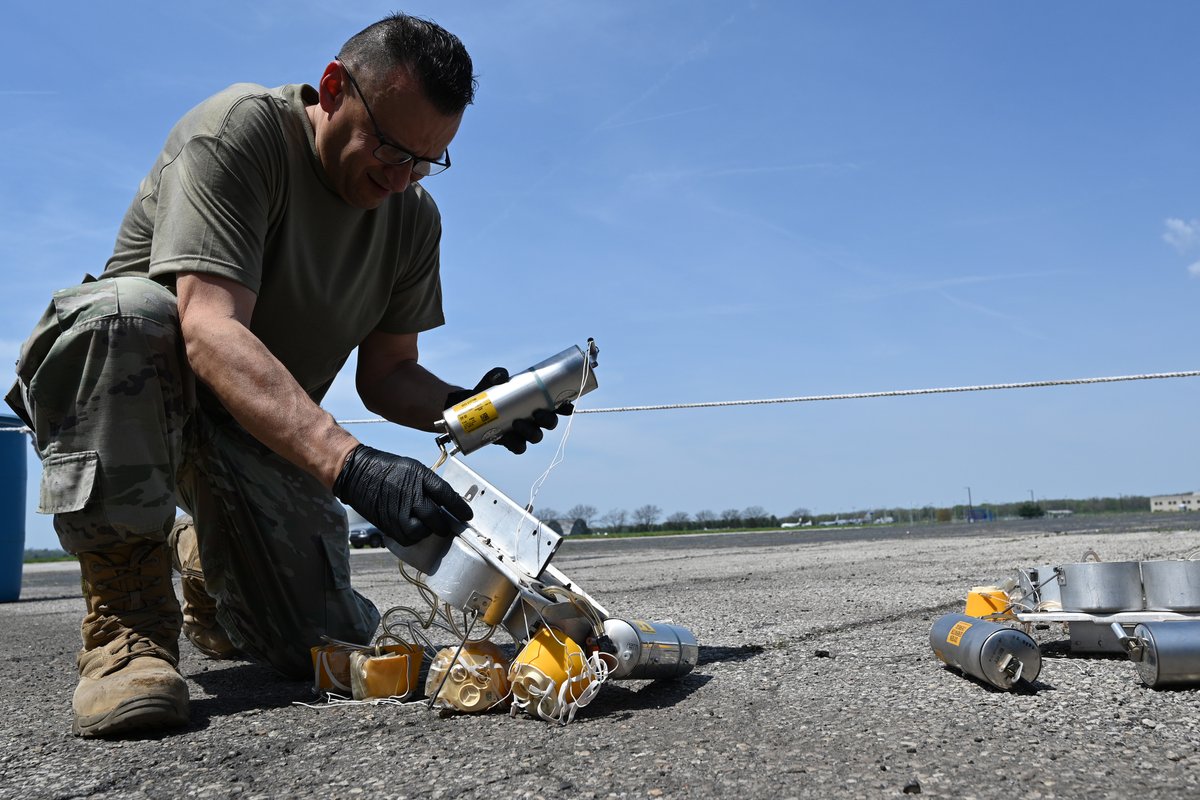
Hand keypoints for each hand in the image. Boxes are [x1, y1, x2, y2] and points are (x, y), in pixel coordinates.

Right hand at [333, 445, 472, 545]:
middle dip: (445, 525)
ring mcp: (399, 513)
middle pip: (436, 519)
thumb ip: (431, 485)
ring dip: (428, 531)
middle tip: (448, 525)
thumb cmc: (388, 469)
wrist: (358, 474)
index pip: (446, 496)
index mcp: (420, 478)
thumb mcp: (414, 469)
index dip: (460, 508)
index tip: (468, 516)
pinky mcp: (388, 525)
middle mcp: (411, 497)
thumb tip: (448, 502)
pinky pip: (408, 538)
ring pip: (423, 532)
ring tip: (428, 525)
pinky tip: (414, 528)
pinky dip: (414, 536)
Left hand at [444, 368, 573, 454]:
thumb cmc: (489, 393)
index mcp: (536, 403)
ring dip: (531, 432)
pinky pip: (519, 448)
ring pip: (537, 436)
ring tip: (517, 423)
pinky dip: (516, 444)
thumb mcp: (491, 381)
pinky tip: (508, 438)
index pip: (556, 405)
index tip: (567, 404)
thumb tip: (502, 375)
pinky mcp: (511, 441)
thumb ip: (495, 376)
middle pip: (550, 423)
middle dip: (548, 420)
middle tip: (537, 414)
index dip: (565, 406)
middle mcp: (533, 418)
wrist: (471, 410)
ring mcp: (523, 431)